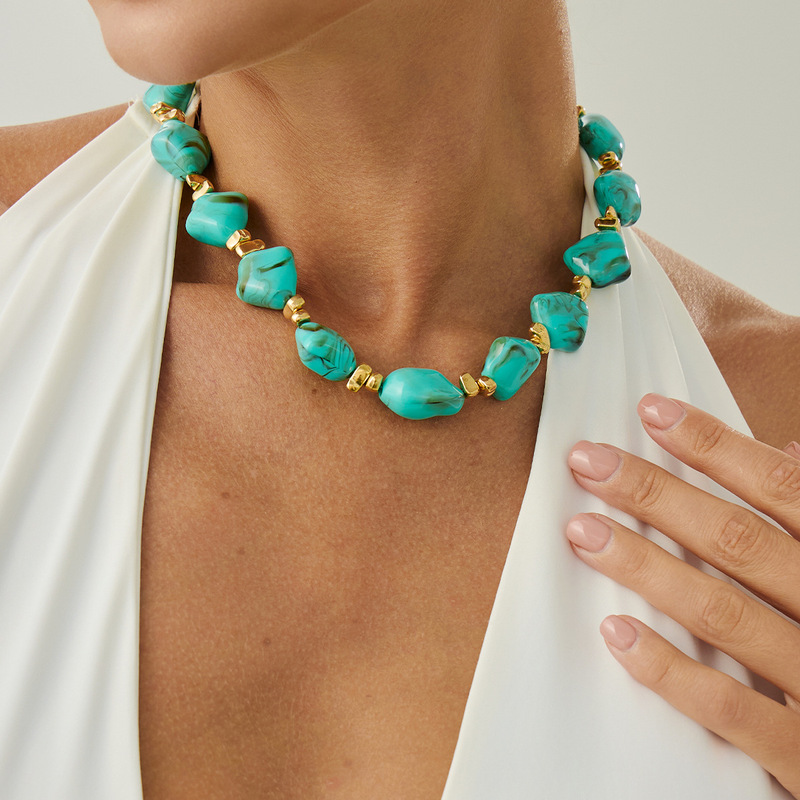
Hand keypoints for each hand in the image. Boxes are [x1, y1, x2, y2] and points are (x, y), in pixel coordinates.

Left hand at [565, 393, 799, 796]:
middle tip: (586, 461)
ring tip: (582, 531)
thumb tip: (788, 446)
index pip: (780, 486)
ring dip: (646, 567)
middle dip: (656, 494)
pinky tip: (615, 632)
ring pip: (723, 613)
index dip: (715, 444)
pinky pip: (729, 708)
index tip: (651, 410)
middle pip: (737, 540)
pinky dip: (670, 669)